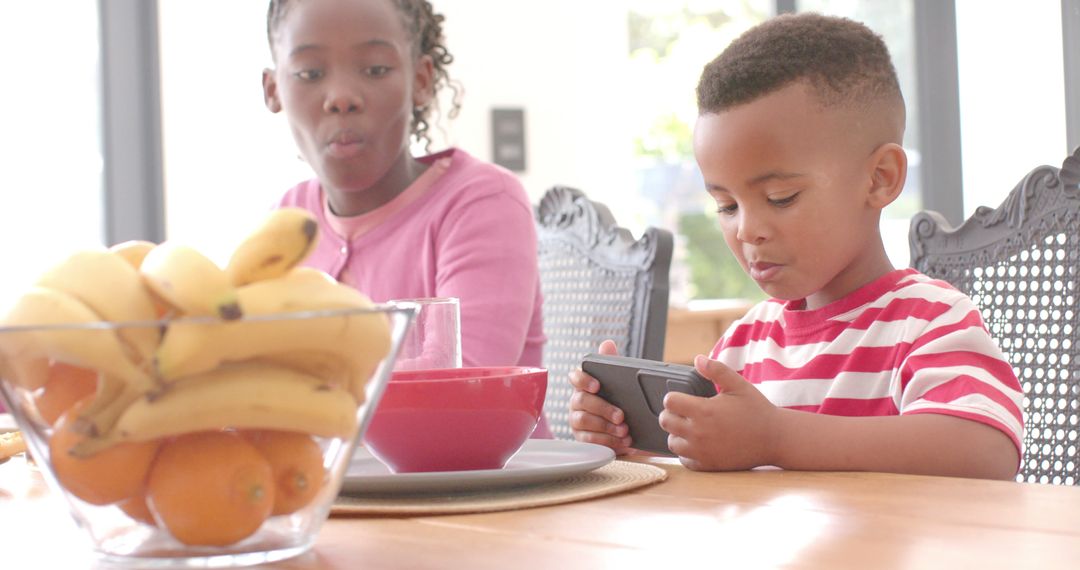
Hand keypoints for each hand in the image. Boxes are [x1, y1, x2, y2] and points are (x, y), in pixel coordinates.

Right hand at [568, 340, 632, 453]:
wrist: (630, 430)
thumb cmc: (620, 402)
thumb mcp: (620, 384)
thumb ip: (612, 363)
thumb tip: (607, 343)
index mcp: (584, 385)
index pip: (575, 377)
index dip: (583, 380)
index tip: (597, 386)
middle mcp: (576, 402)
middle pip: (581, 401)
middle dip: (602, 409)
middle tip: (621, 416)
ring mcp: (577, 421)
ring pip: (584, 421)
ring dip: (605, 427)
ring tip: (624, 431)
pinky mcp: (582, 439)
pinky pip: (589, 441)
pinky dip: (608, 441)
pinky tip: (622, 442)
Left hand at [659, 355, 780, 470]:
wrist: (775, 439)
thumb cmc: (756, 410)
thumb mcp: (738, 385)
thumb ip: (716, 370)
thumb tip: (697, 359)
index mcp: (704, 411)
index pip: (669, 402)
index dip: (673, 397)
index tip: (681, 398)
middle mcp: (699, 433)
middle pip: (665, 421)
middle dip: (671, 414)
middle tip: (684, 412)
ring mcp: (702, 451)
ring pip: (672, 442)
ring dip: (677, 434)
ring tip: (690, 427)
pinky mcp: (708, 465)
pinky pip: (684, 460)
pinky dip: (687, 452)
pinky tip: (698, 444)